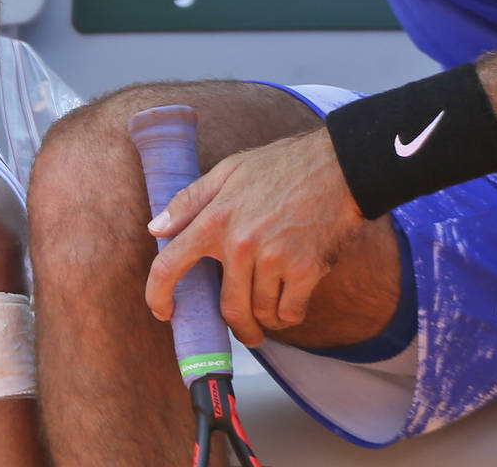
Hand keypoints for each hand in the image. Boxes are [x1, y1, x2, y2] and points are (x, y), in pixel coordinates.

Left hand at [144, 128, 365, 346]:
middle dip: (236, 326)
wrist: (340, 166)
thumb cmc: (283, 166)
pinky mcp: (306, 270)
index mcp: (215, 218)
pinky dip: (288, 315)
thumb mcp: (229, 170)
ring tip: (272, 309)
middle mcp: (240, 244)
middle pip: (228, 308)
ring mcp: (274, 259)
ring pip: (261, 312)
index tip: (163, 312)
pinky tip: (291, 302)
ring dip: (265, 319)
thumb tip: (156, 228)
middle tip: (244, 330)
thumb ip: (189, 201)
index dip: (158, 295)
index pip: (170, 266)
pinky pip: (290, 312)